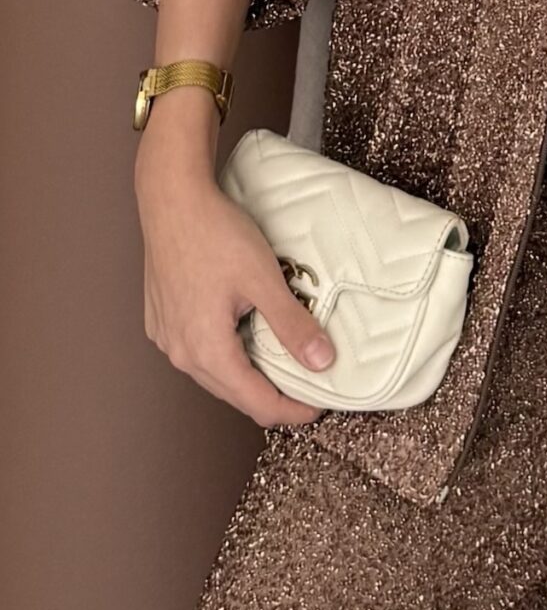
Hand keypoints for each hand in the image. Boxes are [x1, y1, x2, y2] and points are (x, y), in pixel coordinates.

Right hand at [135, 136, 336, 426]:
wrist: (172, 199)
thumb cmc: (215, 234)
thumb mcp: (264, 280)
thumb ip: (292, 325)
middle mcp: (180, 354)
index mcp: (207, 351)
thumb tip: (322, 362)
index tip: (319, 405)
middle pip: (235, 394)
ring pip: (215, 375)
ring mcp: (166, 339)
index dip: (292, 410)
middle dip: (272, 395)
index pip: (257, 404)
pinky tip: (245, 333)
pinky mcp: (161, 321)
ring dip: (248, 374)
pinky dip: (226, 353)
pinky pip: (198, 352)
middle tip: (307, 385)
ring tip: (281, 358)